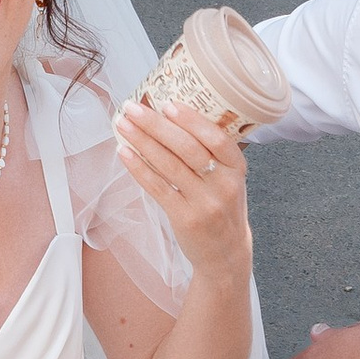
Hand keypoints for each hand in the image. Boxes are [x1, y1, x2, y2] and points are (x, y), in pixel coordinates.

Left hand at [112, 96, 253, 281]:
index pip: (217, 138)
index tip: (168, 104)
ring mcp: (204, 203)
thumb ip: (211, 154)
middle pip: (187, 148)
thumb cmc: (223, 208)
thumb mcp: (229, 179)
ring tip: (123, 125)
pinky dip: (139, 168)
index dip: (192, 120)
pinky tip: (124, 153)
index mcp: (237, 169)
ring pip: (169, 165)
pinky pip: (158, 188)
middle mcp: (223, 185)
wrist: (226, 253)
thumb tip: (172, 118)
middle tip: (133, 108)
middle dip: (156, 125)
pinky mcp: (185, 218)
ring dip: (142, 141)